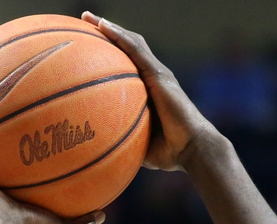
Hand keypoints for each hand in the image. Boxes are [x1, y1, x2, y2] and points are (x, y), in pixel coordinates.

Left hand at [82, 11, 219, 171]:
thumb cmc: (169, 153)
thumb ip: (123, 142)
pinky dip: (118, 36)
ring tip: (87, 17)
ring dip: (109, 28)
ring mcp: (157, 73)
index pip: (128, 65)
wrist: (192, 149)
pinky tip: (102, 26)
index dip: (111, 52)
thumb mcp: (139, 145)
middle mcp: (154, 77)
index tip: (89, 47)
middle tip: (84, 22)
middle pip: (128, 47)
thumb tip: (100, 152)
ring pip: (131, 42)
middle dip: (106, 33)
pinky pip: (135, 50)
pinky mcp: (159, 74)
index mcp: (150, 91)